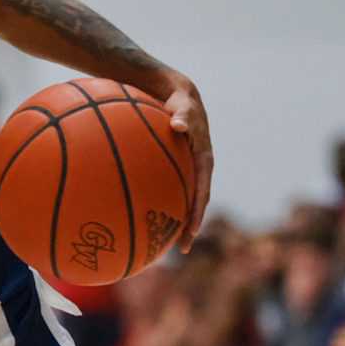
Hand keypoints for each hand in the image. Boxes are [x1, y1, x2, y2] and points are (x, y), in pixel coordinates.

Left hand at [158, 75, 214, 251]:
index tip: (192, 230)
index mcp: (204, 159)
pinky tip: (140, 215)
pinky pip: (168, 190)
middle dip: (190, 225)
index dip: (198, 211)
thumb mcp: (184, 105)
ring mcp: (186, 170)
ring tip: (164, 243)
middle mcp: (197, 169)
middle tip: (182, 248)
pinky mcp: (176, 169)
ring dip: (176, 221)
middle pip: (196, 202)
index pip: (203, 190)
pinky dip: (159, 203)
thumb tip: (178, 125)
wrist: (178, 96)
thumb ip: (182, 115)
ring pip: (182, 200)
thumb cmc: (179, 100)